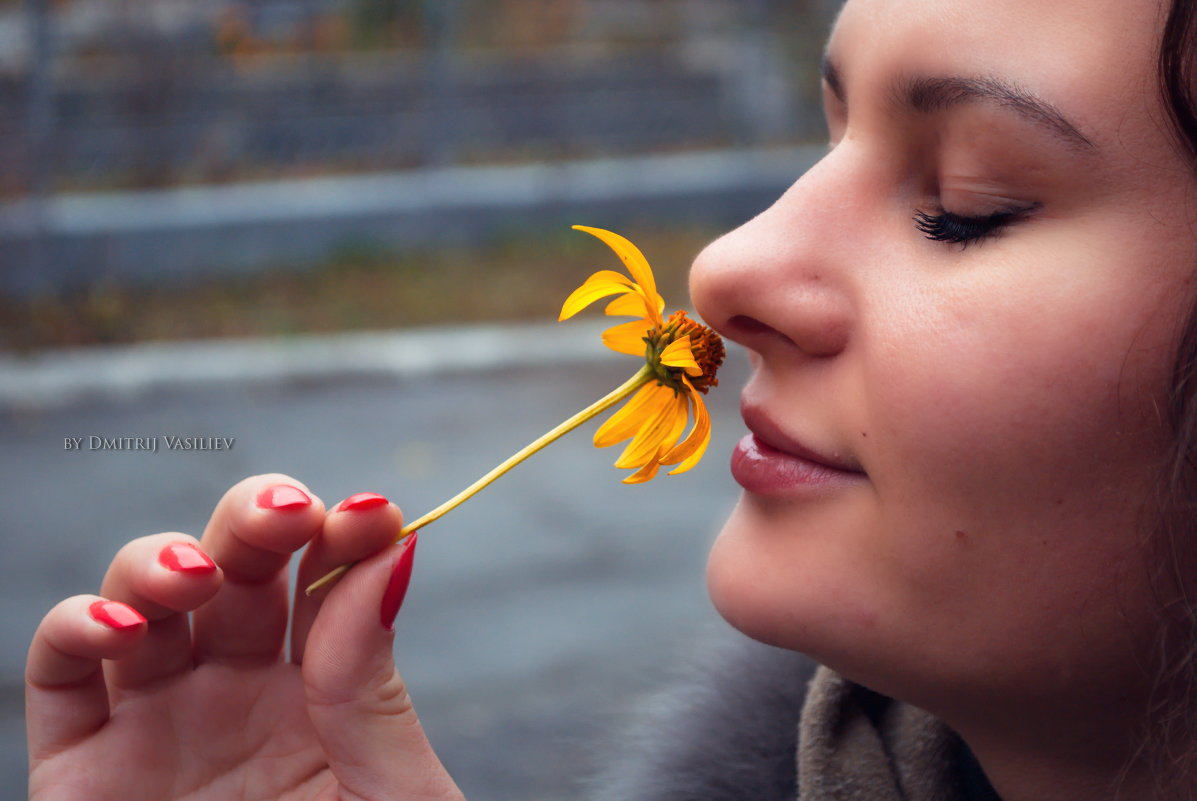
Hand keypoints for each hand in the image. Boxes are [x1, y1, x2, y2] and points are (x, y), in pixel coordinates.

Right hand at [25, 474, 463, 800]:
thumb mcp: (391, 796)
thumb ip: (373, 688)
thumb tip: (392, 554)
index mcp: (325, 687)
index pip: (327, 579)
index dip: (346, 534)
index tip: (373, 514)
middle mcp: (238, 689)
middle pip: (236, 566)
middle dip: (256, 521)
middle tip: (289, 515)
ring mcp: (158, 719)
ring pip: (142, 596)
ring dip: (161, 559)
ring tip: (196, 578)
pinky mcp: (81, 768)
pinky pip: (58, 676)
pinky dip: (74, 627)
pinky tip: (121, 628)